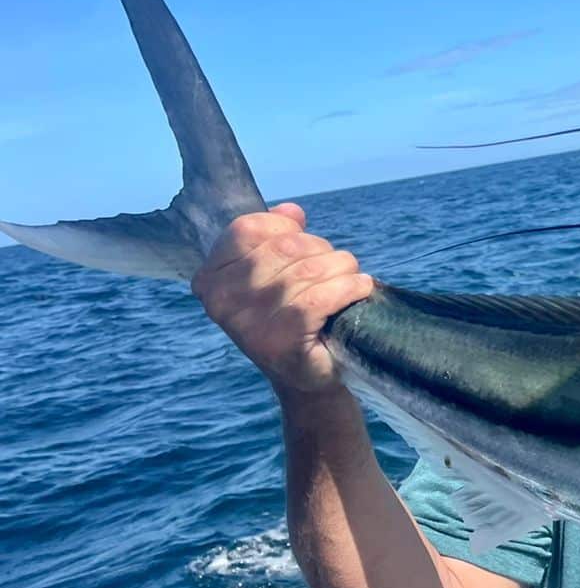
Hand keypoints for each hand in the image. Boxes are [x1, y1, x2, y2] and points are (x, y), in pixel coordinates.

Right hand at [191, 202, 373, 397]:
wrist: (308, 376)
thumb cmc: (292, 317)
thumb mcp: (276, 275)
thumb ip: (277, 238)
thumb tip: (291, 211)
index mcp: (211, 279)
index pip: (246, 229)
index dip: (283, 227)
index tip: (304, 239)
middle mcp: (222, 301)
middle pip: (286, 247)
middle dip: (322, 250)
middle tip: (337, 268)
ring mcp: (249, 324)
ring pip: (309, 270)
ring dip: (342, 269)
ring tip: (351, 280)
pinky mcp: (281, 342)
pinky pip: (320, 298)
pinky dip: (348, 288)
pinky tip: (360, 288)